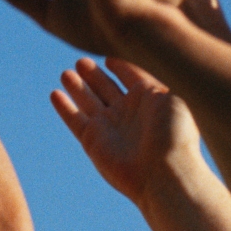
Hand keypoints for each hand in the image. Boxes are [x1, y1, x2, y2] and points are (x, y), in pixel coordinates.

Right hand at [50, 56, 201, 208]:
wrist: (166, 173)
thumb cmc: (175, 134)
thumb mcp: (173, 95)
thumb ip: (156, 77)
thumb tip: (151, 58)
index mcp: (150, 100)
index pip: (132, 78)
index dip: (121, 67)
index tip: (109, 59)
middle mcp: (129, 113)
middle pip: (107, 88)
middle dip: (94, 76)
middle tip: (82, 62)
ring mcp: (110, 127)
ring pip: (88, 102)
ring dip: (77, 87)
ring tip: (67, 73)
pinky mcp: (93, 141)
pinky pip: (74, 120)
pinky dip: (64, 108)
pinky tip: (55, 94)